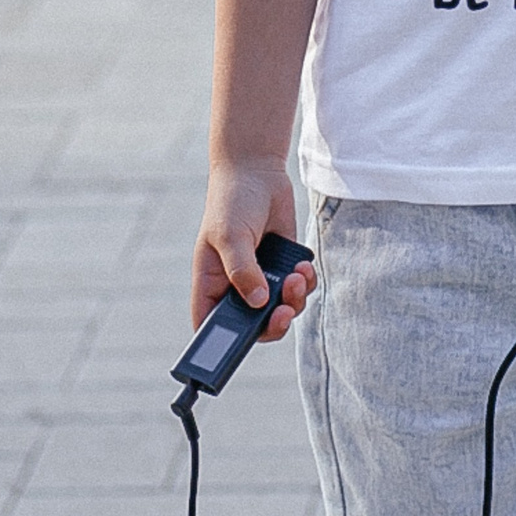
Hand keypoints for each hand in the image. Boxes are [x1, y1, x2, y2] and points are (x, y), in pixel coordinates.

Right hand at [193, 158, 313, 343]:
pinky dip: (304, 284)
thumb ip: (243, 270)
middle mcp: (235, 286)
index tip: (246, 342)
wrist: (258, 172)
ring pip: (280, 310)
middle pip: (253, 326)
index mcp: (211, 284)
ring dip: (294, 300)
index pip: (211, 326)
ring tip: (296, 275)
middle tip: (285, 311)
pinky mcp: (283, 268)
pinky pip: (298, 291)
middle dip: (273, 323)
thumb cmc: (232, 201)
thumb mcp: (231, 235)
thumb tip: (258, 303)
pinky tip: (303, 266)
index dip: (223, 343)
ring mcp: (261, 278)